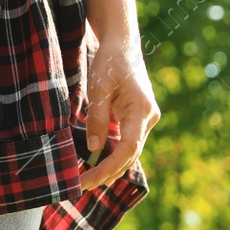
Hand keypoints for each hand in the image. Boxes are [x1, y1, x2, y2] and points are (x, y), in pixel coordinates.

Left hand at [81, 35, 160, 190]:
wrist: (122, 43)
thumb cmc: (110, 61)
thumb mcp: (99, 87)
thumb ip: (97, 118)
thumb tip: (94, 150)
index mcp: (142, 110)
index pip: (127, 149)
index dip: (107, 168)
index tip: (86, 180)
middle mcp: (149, 118)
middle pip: (130, 156)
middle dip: (106, 173)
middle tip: (80, 186)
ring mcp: (146, 120)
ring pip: (129, 153)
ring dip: (110, 168)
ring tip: (86, 180)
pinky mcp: (139, 120)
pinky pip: (127, 144)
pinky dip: (112, 156)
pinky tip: (96, 165)